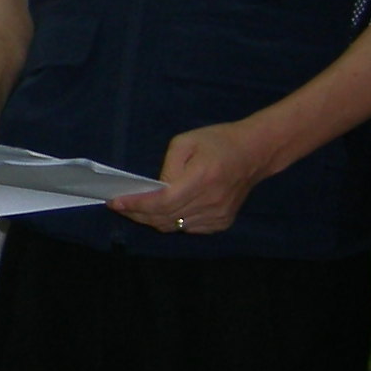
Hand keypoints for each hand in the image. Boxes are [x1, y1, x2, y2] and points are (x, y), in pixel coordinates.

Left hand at [109, 122, 270, 237]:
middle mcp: (211, 202)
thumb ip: (167, 168)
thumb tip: (154, 190)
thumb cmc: (218, 141)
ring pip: (174, 226)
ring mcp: (218, 215)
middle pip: (165, 218)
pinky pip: (188, 228)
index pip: (162, 202)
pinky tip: (162, 211)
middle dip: (137, 213)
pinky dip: (171, 222)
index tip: (115, 202)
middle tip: (119, 206)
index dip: (136, 205)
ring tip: (136, 209)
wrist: (255, 153)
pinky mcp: (222, 222)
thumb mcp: (186, 142)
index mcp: (201, 179)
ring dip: (152, 219)